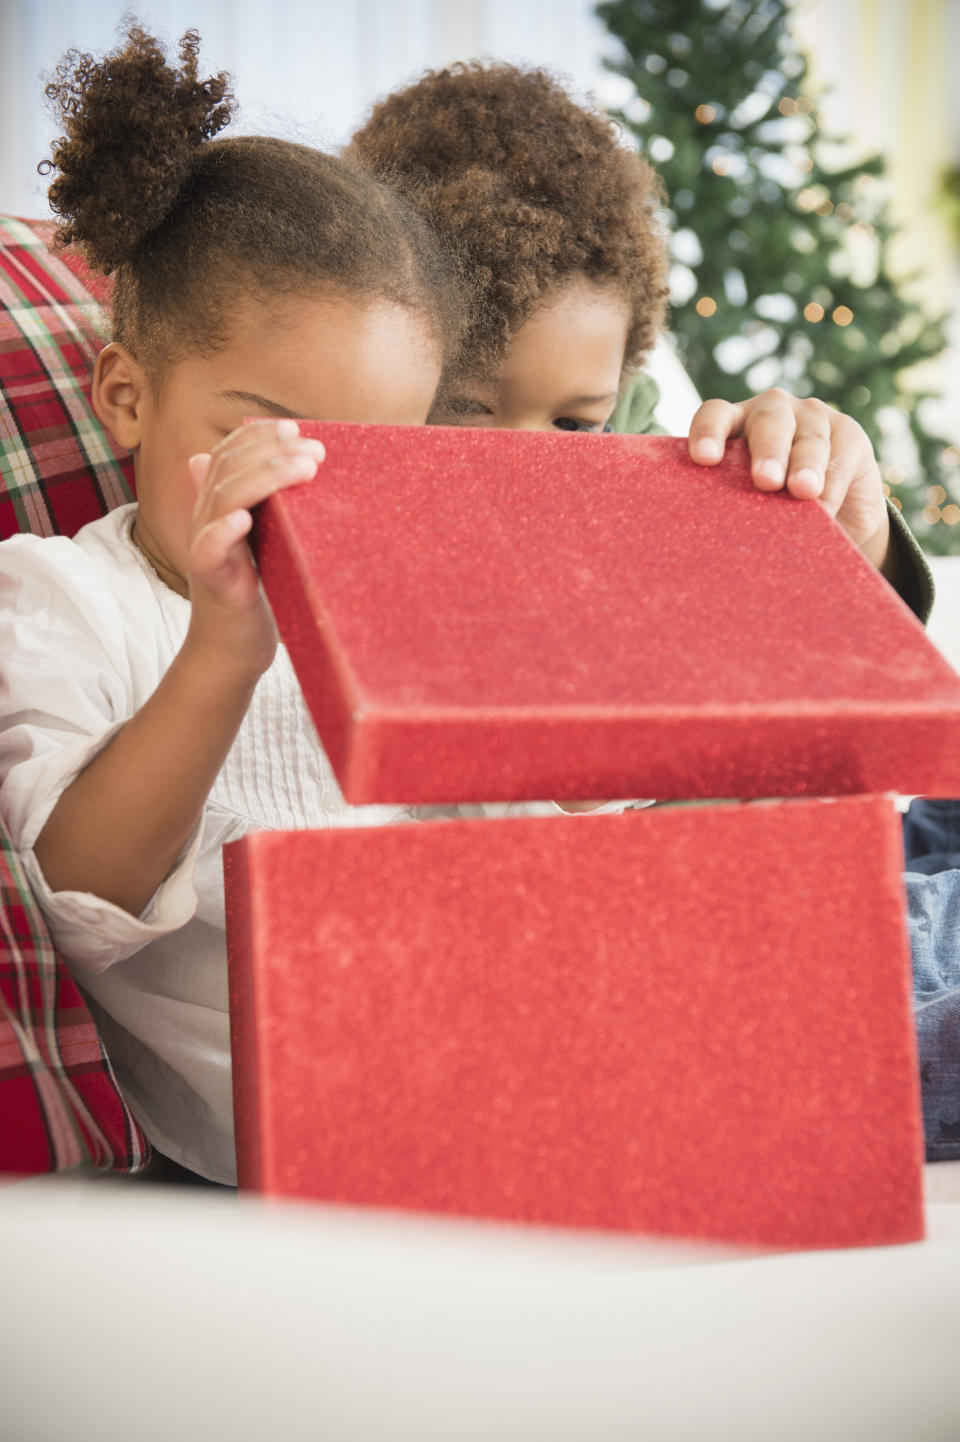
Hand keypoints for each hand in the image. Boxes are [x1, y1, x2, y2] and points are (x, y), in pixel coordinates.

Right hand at [186, 419, 324, 676]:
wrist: (232, 650)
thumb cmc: (254, 594)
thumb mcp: (261, 542)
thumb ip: (262, 506)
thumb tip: (280, 472)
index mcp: (217, 507)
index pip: (228, 455)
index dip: (257, 436)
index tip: (295, 429)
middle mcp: (206, 521)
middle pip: (227, 469)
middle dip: (272, 451)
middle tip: (315, 450)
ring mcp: (206, 549)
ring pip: (223, 500)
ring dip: (263, 478)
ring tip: (302, 470)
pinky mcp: (211, 582)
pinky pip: (208, 551)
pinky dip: (222, 533)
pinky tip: (243, 520)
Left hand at [688, 389, 889, 570]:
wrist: (835, 515)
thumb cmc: (776, 510)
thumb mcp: (750, 505)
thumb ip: (734, 506)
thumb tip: (720, 539)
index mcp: (735, 424)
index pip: (715, 415)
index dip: (708, 432)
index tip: (704, 459)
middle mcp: (771, 412)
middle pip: (767, 421)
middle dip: (767, 451)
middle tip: (766, 481)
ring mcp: (811, 417)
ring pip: (807, 438)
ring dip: (805, 465)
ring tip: (803, 491)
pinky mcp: (847, 431)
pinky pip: (840, 454)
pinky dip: (832, 485)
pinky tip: (826, 509)